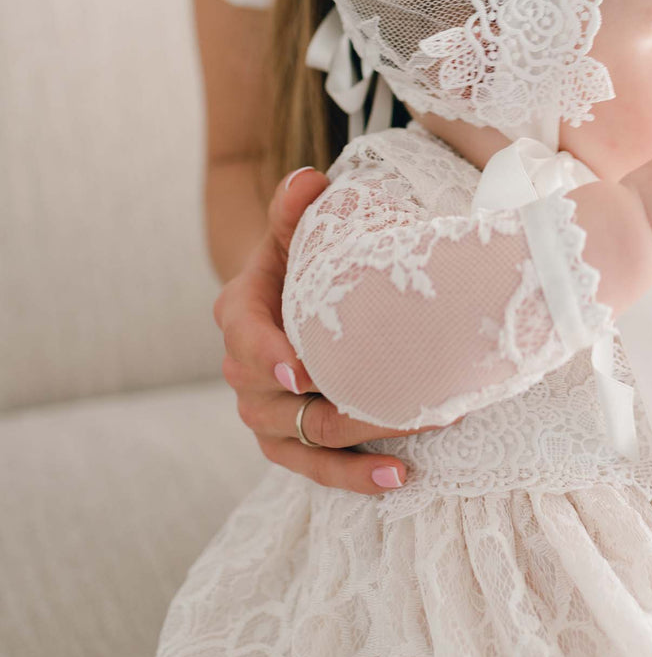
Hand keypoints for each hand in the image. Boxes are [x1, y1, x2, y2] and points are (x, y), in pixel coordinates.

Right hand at [213, 166, 411, 494]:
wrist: (301, 303)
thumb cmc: (303, 264)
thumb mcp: (297, 233)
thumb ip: (297, 209)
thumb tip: (308, 179)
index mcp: (240, 313)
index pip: (246, 338)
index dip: (270, 356)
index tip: (304, 370)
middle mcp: (244, 371)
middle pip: (277, 401)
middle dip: (339, 404)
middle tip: (401, 400)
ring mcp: (265, 412)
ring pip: (303, 442)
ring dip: (356, 448)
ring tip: (406, 456)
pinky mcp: (289, 441)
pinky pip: (315, 468)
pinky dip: (354, 477)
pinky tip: (399, 477)